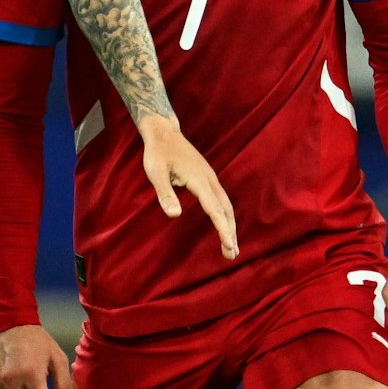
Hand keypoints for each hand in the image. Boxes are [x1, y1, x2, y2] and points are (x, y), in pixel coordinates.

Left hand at [136, 113, 237, 259]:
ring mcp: (211, 179)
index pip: (215, 209)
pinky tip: (224, 225)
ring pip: (226, 206)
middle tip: (231, 255)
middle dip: (230, 232)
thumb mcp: (156, 173)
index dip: (222, 229)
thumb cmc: (157, 154)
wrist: (164, 133)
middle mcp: (210, 180)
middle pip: (226, 210)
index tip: (228, 245)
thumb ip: (165, 194)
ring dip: (230, 226)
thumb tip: (174, 215)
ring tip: (231, 247)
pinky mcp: (208, 179)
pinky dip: (226, 216)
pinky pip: (221, 200)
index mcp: (199, 180)